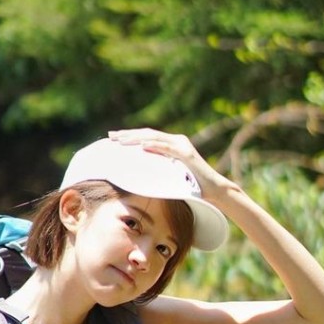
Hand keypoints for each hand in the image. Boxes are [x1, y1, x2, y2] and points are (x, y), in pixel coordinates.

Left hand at [108, 126, 226, 200]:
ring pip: (155, 138)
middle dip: (128, 134)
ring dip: (136, 138)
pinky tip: (141, 146)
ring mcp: (182, 146)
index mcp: (172, 144)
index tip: (113, 138)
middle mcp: (177, 140)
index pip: (147, 137)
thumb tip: (139, 171)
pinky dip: (154, 146)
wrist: (213, 189)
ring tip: (121, 140)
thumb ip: (158, 168)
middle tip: (111, 135)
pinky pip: (167, 148)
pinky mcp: (186, 154)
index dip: (130, 136)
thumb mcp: (169, 174)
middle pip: (148, 134)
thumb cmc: (191, 185)